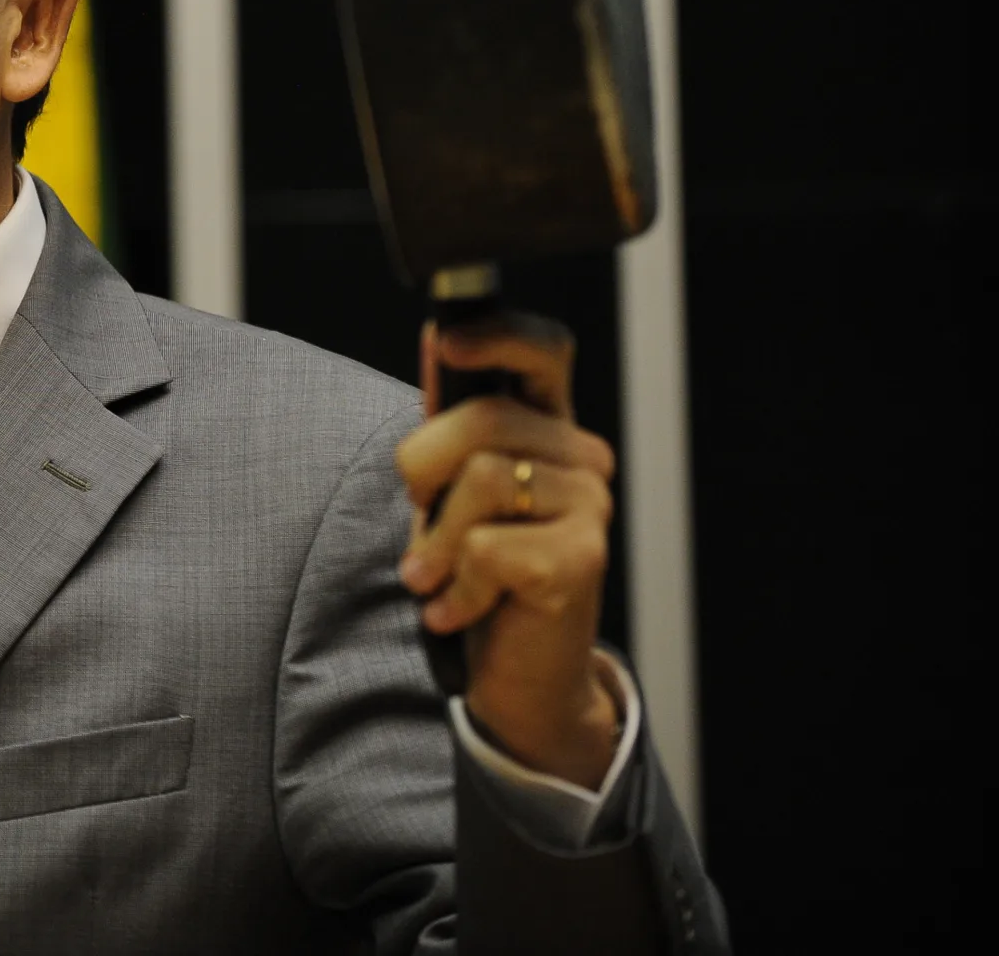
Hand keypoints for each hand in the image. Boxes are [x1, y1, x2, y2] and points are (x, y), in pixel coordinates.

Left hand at [395, 314, 622, 786]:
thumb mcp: (452, 490)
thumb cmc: (482, 573)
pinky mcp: (581, 559)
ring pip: (481, 481)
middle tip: (417, 517)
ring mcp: (589, 506)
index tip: (446, 343)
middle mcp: (579, 457)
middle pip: (482, 417)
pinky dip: (455, 587)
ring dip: (436, 540)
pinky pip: (488, 549)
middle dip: (421, 466)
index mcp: (547, 427)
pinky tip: (456, 610)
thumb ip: (448, 421)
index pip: (544, 351)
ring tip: (433, 576)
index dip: (498, 335)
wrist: (522, 672)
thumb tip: (436, 339)